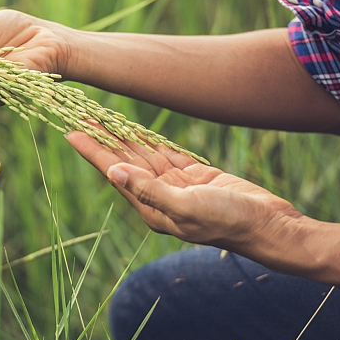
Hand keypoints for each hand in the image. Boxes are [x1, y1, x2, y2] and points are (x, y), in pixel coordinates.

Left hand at [65, 131, 303, 251]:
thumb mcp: (186, 206)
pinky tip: (133, 129)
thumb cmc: (228, 221)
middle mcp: (157, 196)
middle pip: (123, 161)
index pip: (113, 173)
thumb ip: (149, 190)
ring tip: (101, 117)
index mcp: (150, 207)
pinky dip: (149, 140)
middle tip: (81, 115)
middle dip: (102, 139)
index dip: (92, 151)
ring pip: (142, 155)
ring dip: (122, 136)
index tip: (71, 132)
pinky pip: (165, 154)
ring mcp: (175, 186)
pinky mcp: (194, 177)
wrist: (268, 225)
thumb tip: (114, 173)